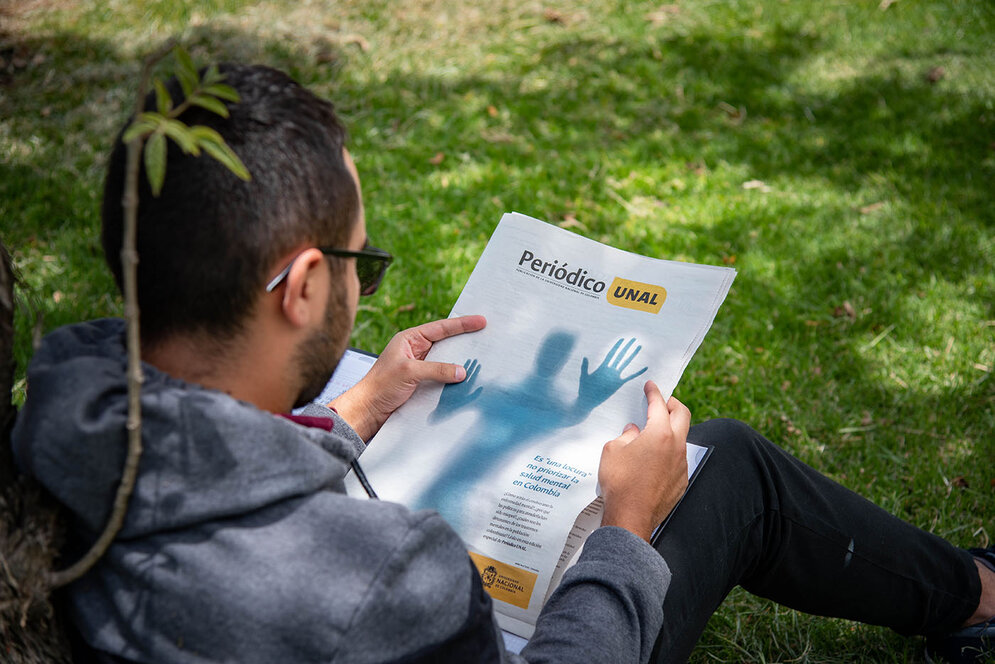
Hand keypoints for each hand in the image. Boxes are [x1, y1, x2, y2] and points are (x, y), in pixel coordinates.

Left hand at [330, 315, 485, 440]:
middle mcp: (415, 350)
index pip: (440, 328)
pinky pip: (442, 376)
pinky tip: (465, 379)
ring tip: (480, 358)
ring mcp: (419, 367)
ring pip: (445, 360)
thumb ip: (436, 369)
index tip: (480, 321)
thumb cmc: (379, 386)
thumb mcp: (409, 372)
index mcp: (409, 339)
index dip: (462, 324)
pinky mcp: (421, 382)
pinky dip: (453, 377)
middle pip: (445, 342)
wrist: (367, 410)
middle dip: (465, 340)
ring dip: (460, 361)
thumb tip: (462, 371)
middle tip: (485, 336)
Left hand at [577, 338, 647, 408]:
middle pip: (620, 355)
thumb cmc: (584, 389)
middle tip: (634, 339)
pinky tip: (645, 368)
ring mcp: (616, 376)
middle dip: (626, 347)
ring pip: (626, 363)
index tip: (622, 339)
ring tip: (639, 347)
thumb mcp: (584, 377)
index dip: (617, 346)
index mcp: (603, 367)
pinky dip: (637, 372)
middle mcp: (611, 370)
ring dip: (632, 355)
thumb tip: (585, 357)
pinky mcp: (619, 383)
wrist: (588, 401)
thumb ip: (585, 367)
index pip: (611, 354)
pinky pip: (630, 377)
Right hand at [598, 381, 689, 541]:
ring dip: (672, 430)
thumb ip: (625, 435)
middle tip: (663, 401)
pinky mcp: (681, 481)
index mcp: (660, 433)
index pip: (659, 405)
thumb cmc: (619, 481)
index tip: (651, 385)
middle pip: (683, 415)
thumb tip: (633, 431)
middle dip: (673, 404)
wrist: (631, 517)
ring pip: (682, 438)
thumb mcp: (613, 450)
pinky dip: (670, 452)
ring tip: (655, 432)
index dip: (654, 392)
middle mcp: (676, 446)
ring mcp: (682, 465)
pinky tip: (655, 459)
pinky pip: (678, 459)